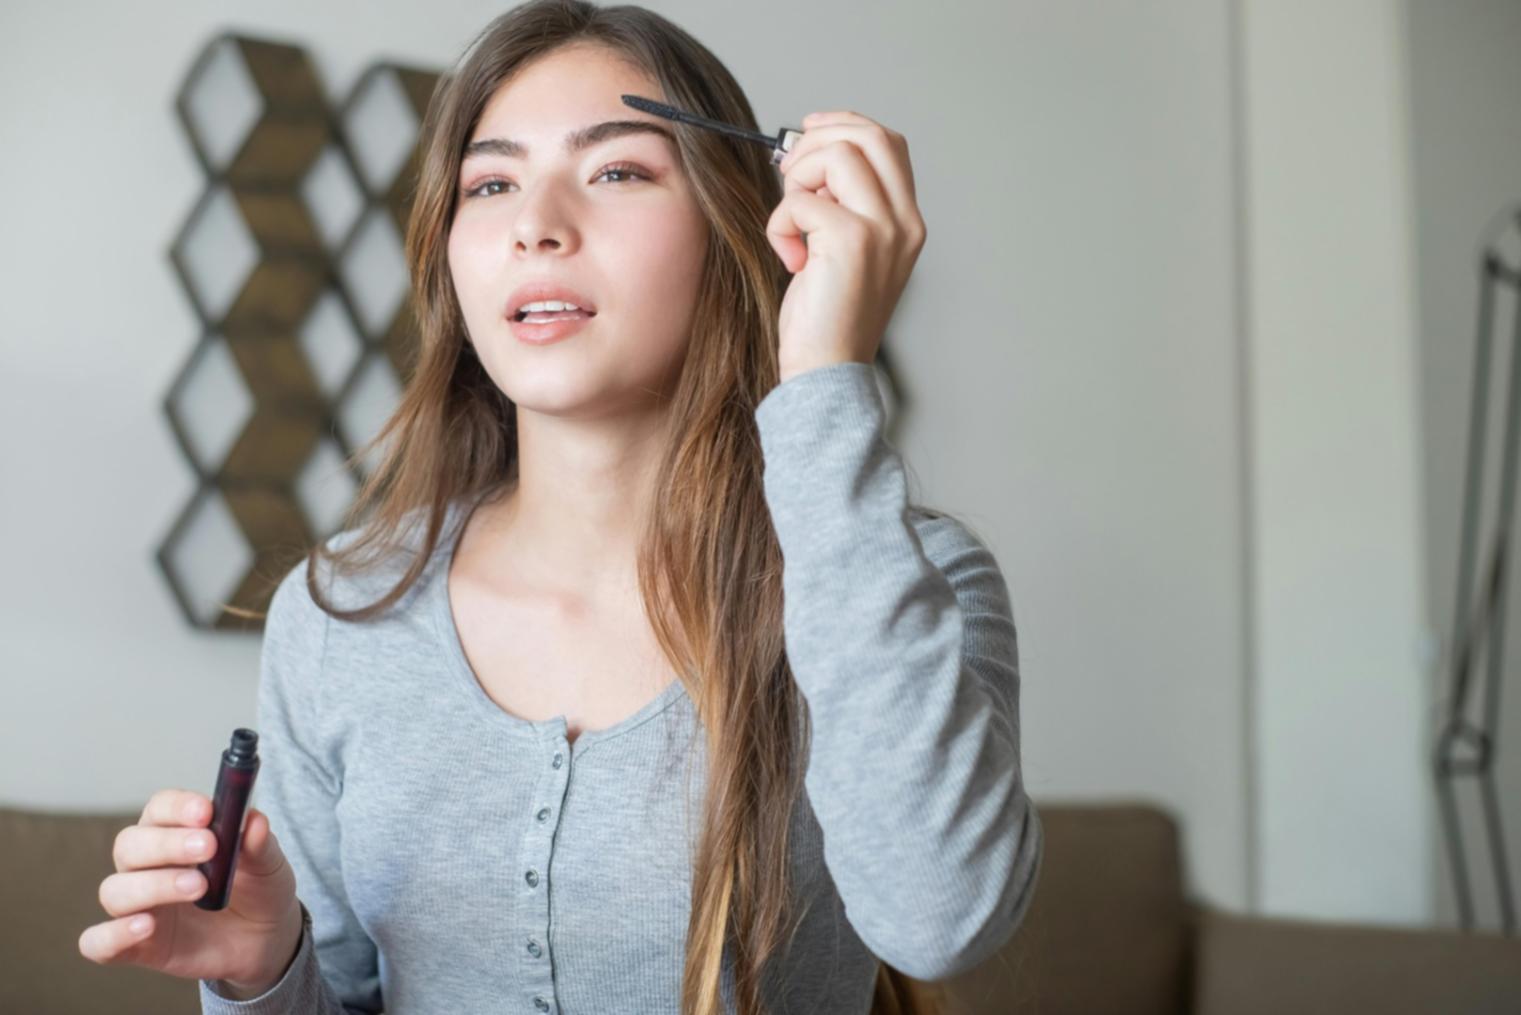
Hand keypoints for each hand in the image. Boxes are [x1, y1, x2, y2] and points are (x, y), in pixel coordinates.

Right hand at [79, 788, 303, 993]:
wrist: (267, 937)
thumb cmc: (259, 888)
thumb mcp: (269, 864)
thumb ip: (259, 844)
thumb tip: (254, 821)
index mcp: (176, 833)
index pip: (159, 809)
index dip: (177, 807)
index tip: (206, 812)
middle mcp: (148, 866)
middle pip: (130, 845)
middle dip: (165, 844)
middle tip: (208, 847)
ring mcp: (139, 906)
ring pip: (114, 890)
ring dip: (152, 886)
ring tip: (197, 887)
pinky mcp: (137, 946)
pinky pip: (99, 942)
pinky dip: (113, 935)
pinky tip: (145, 926)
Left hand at [766, 110, 927, 383]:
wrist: (827, 369)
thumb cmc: (827, 315)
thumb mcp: (845, 248)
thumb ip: (843, 203)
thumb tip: (808, 155)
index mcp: (907, 221)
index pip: (888, 142)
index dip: (844, 126)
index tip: (806, 135)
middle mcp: (904, 222)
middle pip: (869, 134)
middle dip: (817, 140)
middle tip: (789, 173)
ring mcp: (882, 230)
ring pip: (837, 154)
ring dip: (797, 180)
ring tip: (792, 224)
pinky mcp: (851, 242)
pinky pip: (801, 201)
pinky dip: (781, 224)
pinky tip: (790, 258)